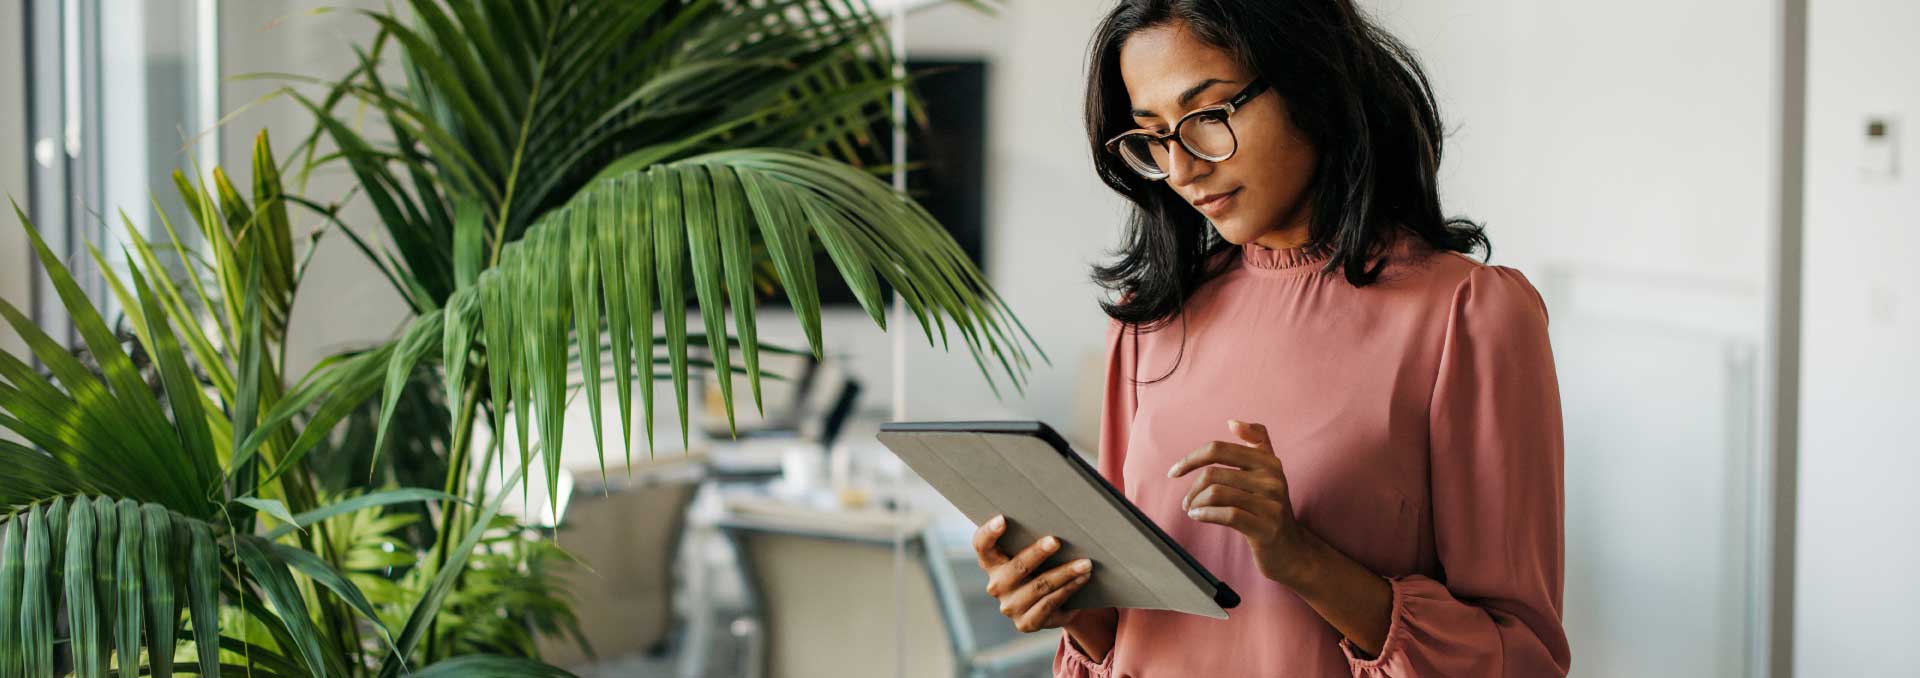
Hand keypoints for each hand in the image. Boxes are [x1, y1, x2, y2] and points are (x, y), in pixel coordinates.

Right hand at [970, 514, 1094, 632]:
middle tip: (1056, 541)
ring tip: (1085, 563)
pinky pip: (1050, 603)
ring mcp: (1010, 607)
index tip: (1002, 519)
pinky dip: (1069, 589)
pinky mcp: (1026, 623)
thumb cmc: (1042, 568)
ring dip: (1065, 573)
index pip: (982, 545)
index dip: (989, 533)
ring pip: (1040, 586)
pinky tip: (1082, 579)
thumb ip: (1031, 540)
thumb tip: (1059, 518)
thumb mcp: (1032, 554)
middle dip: (1038, 553)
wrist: (1053, 606)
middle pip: (1017, 567)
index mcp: (991, 563)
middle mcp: (997, 585)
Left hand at [1168, 419, 1315, 586]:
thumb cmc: (1270, 509)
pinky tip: (1198, 518)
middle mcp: (1273, 479)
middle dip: (1192, 489)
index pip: (1219, 449)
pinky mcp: (1267, 528)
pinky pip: (1227, 515)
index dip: (1191, 458)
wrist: (1292, 550)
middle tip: (1186, 502)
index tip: (1174, 472)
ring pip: (1216, 494)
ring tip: (1193, 511)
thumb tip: (1233, 421)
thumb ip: (1257, 442)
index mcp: (1269, 461)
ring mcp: (1272, 504)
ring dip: (1196, 504)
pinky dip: (1205, 515)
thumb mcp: (1269, 473)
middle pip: (1213, 473)